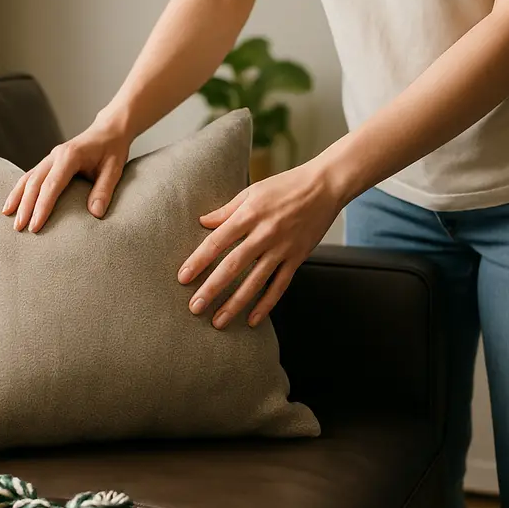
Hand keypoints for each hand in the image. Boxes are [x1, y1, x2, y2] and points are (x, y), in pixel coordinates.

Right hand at [2, 121, 131, 231]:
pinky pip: (30, 176)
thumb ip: (104, 190)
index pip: (52, 185)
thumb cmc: (112, 150)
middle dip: (25, 206)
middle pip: (34, 182)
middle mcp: (55, 155)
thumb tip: (95, 214)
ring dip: (17, 197)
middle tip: (19, 228)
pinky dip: (20, 189)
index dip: (42, 206)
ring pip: (28, 178)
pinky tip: (12, 203)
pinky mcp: (49, 162)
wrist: (109, 130)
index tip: (35, 226)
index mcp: (70, 156)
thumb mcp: (114, 169)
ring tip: (7, 216)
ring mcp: (50, 157)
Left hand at [178, 162, 343, 329]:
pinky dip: (266, 304)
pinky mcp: (297, 257)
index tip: (183, 278)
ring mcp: (282, 248)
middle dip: (212, 289)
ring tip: (218, 322)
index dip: (198, 261)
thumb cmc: (285, 185)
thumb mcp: (252, 191)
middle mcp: (264, 233)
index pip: (217, 242)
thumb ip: (226, 210)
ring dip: (235, 304)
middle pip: (233, 266)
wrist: (325, 186)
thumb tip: (202, 222)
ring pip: (255, 281)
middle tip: (195, 308)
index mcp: (248, 214)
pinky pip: (280, 285)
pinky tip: (252, 320)